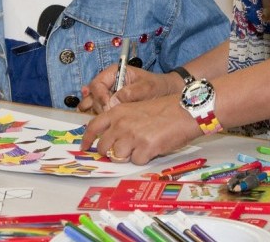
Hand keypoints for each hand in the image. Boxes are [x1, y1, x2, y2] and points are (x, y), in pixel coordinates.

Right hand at [78, 66, 179, 113]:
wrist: (165, 93)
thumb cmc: (157, 86)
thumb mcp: (147, 87)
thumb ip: (130, 93)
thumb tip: (112, 102)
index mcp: (114, 72)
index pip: (97, 84)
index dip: (100, 97)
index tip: (108, 107)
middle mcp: (108, 82)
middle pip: (93, 95)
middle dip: (99, 106)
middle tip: (109, 116)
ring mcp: (107, 94)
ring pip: (92, 103)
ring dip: (95, 112)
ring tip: (103, 121)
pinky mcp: (109, 104)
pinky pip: (98, 110)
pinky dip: (98, 116)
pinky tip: (103, 123)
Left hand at [80, 95, 200, 164]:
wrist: (185, 110)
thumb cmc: (164, 109)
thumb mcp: (137, 108)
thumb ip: (122, 121)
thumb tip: (111, 139)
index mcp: (118, 111)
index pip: (93, 127)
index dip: (87, 140)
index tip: (84, 148)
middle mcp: (121, 124)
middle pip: (103, 147)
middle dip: (110, 152)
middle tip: (123, 150)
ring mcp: (132, 136)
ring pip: (118, 156)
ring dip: (129, 154)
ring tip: (143, 144)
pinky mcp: (145, 148)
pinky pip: (137, 161)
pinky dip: (145, 157)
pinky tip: (154, 146)